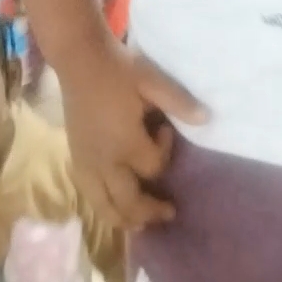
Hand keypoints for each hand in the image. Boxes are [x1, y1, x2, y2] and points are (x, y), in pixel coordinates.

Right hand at [61, 39, 207, 231]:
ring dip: (124, 219)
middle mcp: (105, 161)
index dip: (165, 153)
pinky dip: (104, 206)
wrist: (79, 57)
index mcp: (126, 143)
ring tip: (141, 223)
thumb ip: (179, 102)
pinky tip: (113, 204)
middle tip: (169, 212)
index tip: (166, 130)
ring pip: (103, 206)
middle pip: (128, 202)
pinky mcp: (75, 157)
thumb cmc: (118, 68)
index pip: (153, 166)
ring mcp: (86, 162)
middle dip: (149, 212)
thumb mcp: (151, 80)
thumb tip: (207, 119)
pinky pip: (89, 194)